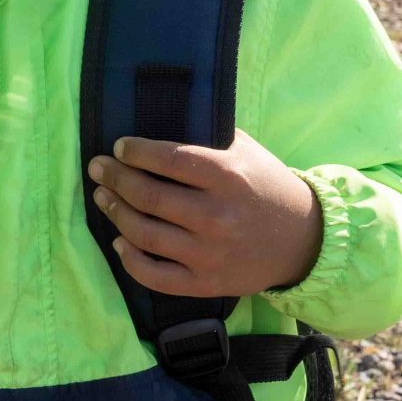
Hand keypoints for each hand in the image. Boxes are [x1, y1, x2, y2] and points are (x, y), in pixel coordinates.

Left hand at [87, 130, 321, 298]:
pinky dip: (130, 259)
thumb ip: (208, 136)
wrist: (303, 240)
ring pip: (145, 234)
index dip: (136, 152)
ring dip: (116, 212)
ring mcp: (209, 254)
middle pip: (149, 197)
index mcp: (227, 177)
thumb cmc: (266, 187)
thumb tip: (159, 116)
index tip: (119, 147)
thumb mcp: (246, 151)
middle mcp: (216, 216)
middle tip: (98, 168)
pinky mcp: (206, 283)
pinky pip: (155, 276)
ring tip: (103, 197)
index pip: (169, 160)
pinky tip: (119, 241)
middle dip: (115, 179)